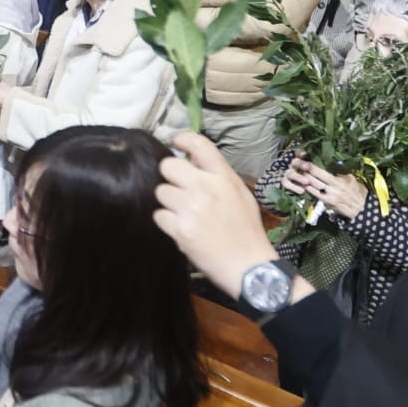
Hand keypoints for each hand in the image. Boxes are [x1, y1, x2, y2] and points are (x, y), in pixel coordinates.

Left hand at [155, 132, 282, 298]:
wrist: (248, 267)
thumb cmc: (247, 230)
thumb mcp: (240, 194)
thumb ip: (218, 175)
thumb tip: (193, 159)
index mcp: (223, 177)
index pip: (198, 144)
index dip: (182, 139)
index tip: (176, 143)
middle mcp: (205, 188)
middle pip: (167, 166)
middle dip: (171, 177)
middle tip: (181, 190)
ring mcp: (191, 209)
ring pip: (160, 192)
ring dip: (169, 202)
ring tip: (184, 214)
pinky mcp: (180, 230)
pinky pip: (159, 216)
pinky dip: (167, 223)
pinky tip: (182, 229)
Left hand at [283, 157, 365, 219]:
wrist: (362, 210)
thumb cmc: (358, 193)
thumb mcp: (353, 180)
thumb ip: (343, 172)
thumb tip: (334, 163)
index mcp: (343, 178)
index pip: (327, 168)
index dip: (316, 164)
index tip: (308, 159)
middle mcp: (336, 185)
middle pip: (319, 175)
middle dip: (308, 169)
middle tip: (299, 163)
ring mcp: (331, 194)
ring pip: (315, 183)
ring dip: (306, 177)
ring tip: (299, 172)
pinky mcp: (328, 202)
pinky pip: (315, 193)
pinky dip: (309, 188)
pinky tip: (303, 184)